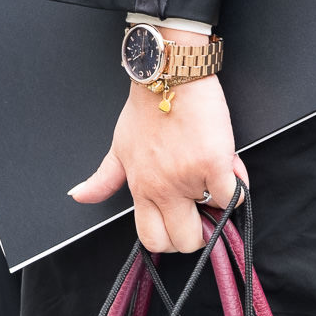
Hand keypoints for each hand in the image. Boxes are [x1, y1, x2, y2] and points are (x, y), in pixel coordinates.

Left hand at [70, 69, 246, 252]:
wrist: (168, 74)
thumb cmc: (146, 108)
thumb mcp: (118, 147)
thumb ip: (103, 178)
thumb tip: (78, 196)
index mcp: (141, 188)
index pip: (152, 240)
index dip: (170, 239)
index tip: (180, 220)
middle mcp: (162, 189)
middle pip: (183, 242)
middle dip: (198, 232)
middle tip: (204, 208)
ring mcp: (188, 178)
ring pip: (213, 222)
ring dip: (220, 208)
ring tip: (215, 181)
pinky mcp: (213, 164)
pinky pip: (234, 197)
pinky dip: (238, 187)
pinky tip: (230, 168)